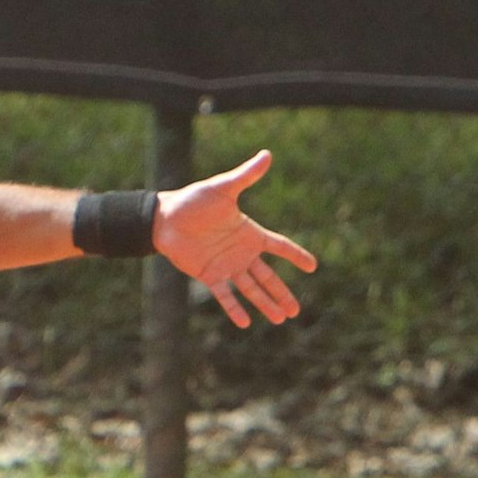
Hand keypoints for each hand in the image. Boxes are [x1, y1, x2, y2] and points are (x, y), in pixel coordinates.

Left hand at [154, 150, 318, 327]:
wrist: (165, 218)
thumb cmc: (193, 200)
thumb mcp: (223, 188)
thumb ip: (246, 176)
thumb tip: (267, 154)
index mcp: (249, 232)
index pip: (279, 246)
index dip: (295, 255)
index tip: (312, 266)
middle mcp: (241, 252)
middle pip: (268, 277)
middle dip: (282, 293)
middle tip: (297, 311)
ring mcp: (226, 266)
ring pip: (251, 289)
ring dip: (265, 304)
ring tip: (280, 319)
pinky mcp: (209, 275)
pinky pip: (225, 295)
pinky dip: (234, 308)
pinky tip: (245, 323)